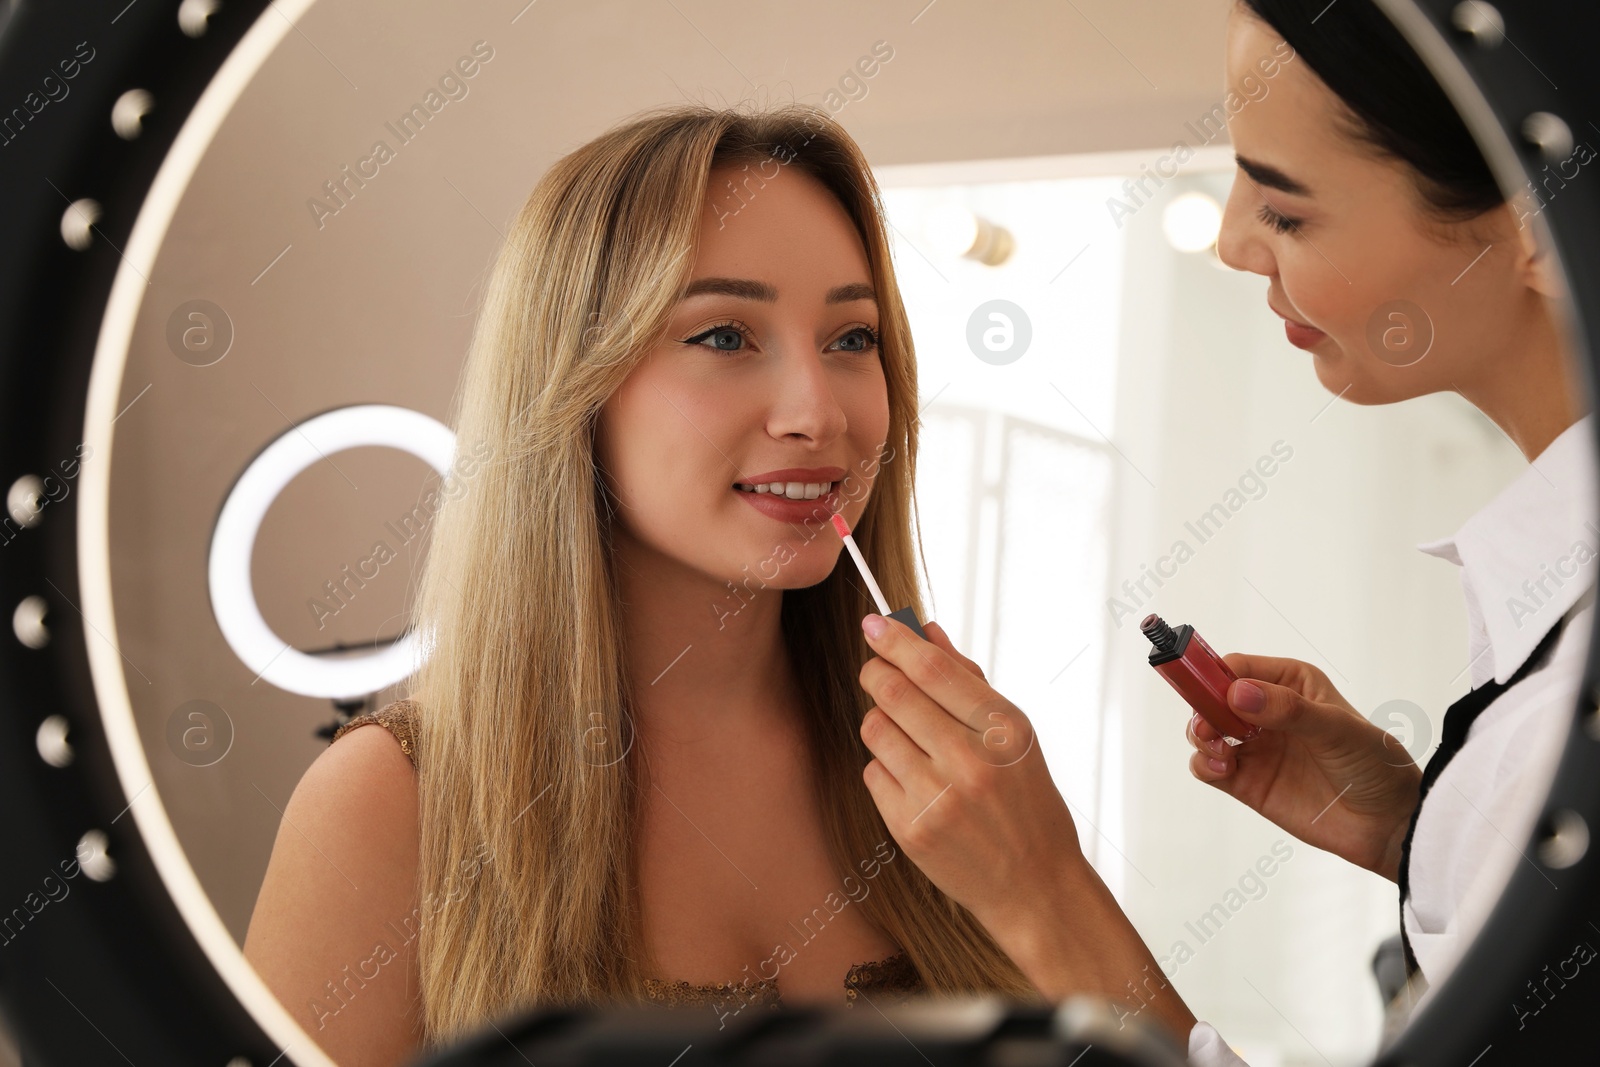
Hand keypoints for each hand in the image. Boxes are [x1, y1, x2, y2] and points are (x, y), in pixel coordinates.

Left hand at [856, 614, 1076, 932]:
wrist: (1034, 884)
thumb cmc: (1026, 801)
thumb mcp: (1015, 736)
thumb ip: (969, 681)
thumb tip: (926, 631)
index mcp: (1003, 729)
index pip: (932, 667)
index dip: (895, 639)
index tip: (873, 624)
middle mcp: (970, 760)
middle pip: (893, 691)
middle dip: (875, 672)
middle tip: (875, 669)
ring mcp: (937, 797)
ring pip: (875, 729)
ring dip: (881, 722)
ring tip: (907, 735)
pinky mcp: (910, 829)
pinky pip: (873, 773)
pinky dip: (885, 768)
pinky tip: (914, 780)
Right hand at [1187, 653, 1421, 880]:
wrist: (1388, 825)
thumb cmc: (1375, 766)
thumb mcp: (1338, 729)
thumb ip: (1289, 709)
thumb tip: (1238, 693)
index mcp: (1290, 683)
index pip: (1238, 667)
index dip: (1215, 676)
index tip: (1205, 692)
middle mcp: (1266, 711)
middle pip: (1212, 697)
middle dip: (1202, 708)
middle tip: (1210, 728)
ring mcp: (1255, 747)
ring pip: (1205, 730)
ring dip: (1201, 735)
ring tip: (1219, 750)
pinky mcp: (1247, 781)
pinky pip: (1208, 766)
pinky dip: (1204, 764)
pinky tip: (1222, 768)